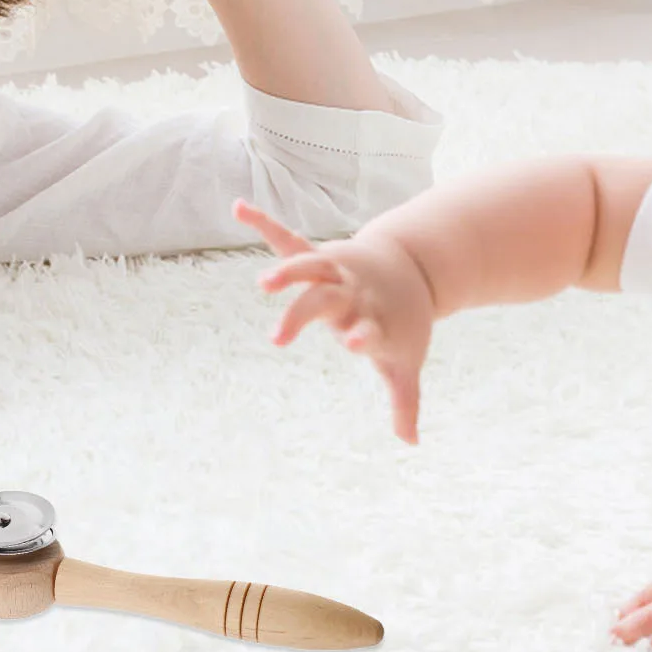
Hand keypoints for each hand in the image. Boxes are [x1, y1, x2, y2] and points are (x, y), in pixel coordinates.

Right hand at [234, 198, 434, 442]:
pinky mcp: (319, 259)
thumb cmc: (403, 323)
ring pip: (308, 267)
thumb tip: (411, 445)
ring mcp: (335, 274)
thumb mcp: (405, 360)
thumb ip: (405, 400)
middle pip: (325, 302)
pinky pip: (288, 240)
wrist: (413, 268)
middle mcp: (352, 294)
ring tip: (263, 283)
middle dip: (302, 316)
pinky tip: (238, 206)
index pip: (368, 329)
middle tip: (277, 339)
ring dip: (287, 272)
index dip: (363, 335)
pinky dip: (264, 224)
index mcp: (374, 319)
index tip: (355, 341)